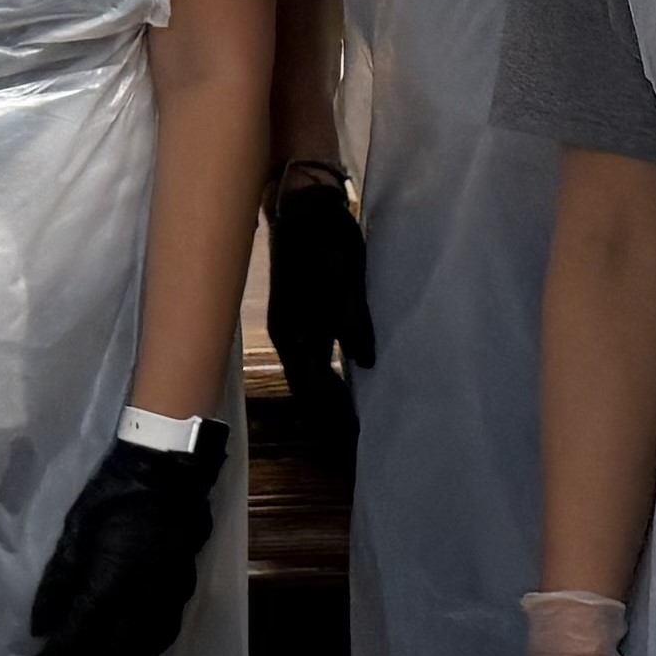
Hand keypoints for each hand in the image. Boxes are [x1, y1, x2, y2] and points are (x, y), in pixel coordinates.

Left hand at [19, 430, 222, 655]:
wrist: (169, 478)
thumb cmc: (111, 499)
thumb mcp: (73, 534)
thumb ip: (57, 584)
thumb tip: (41, 630)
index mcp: (111, 580)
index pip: (77, 636)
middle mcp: (142, 601)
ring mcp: (166, 604)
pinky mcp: (179, 602)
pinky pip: (155, 649)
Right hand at [263, 172, 373, 461]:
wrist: (304, 208)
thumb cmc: (326, 241)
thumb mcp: (344, 278)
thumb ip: (352, 321)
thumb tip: (365, 363)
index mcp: (296, 333)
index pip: (315, 388)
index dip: (334, 416)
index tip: (354, 443)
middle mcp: (290, 338)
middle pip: (309, 390)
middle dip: (328, 419)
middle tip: (352, 448)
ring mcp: (295, 329)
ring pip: (310, 378)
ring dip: (327, 402)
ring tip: (348, 427)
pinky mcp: (304, 318)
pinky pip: (315, 362)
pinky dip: (328, 381)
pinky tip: (345, 387)